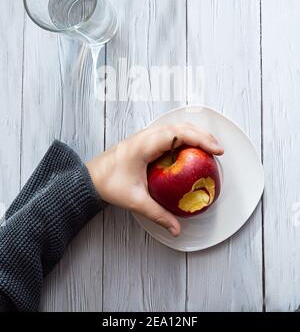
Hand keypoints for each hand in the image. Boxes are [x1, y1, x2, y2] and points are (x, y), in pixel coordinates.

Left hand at [86, 123, 223, 236]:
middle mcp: (145, 136)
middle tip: (219, 149)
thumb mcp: (135, 201)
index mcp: (144, 146)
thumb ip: (158, 214)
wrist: (90, 178)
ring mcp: (145, 136)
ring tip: (210, 146)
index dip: (200, 139)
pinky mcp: (145, 141)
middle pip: (180, 127)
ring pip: (175, 127)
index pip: (178, 134)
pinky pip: (169, 133)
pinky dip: (184, 137)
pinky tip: (192, 148)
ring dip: (194, 134)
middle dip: (202, 135)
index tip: (216, 149)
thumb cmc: (109, 185)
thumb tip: (177, 229)